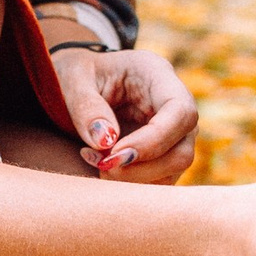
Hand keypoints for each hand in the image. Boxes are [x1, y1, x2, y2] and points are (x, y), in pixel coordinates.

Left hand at [53, 44, 197, 181]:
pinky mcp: (164, 152)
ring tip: (96, 162)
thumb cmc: (78, 74)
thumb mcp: (73, 80)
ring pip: (174, 169)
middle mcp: (175, 103)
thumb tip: (105, 142)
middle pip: (183, 149)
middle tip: (102, 165)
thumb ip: (86, 107)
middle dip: (142, 168)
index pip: (180, 112)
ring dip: (134, 178)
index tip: (114, 153)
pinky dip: (132, 182)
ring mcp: (174, 130)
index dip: (153, 141)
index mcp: (157, 74)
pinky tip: (103, 167)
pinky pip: (160, 178)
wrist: (80, 81)